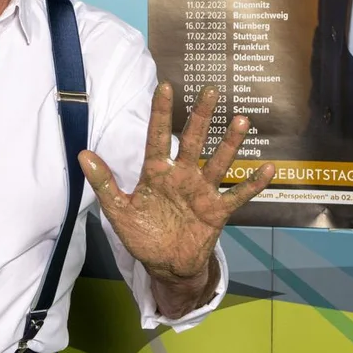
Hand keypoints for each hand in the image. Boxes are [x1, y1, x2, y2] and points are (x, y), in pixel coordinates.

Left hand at [78, 83, 273, 310]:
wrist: (166, 265)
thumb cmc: (143, 235)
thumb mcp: (119, 211)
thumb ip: (104, 183)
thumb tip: (83, 154)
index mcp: (157, 173)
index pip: (158, 137)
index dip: (161, 113)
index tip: (166, 86)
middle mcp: (182, 176)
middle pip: (193, 141)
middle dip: (201, 117)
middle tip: (211, 90)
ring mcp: (202, 192)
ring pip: (218, 163)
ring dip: (230, 144)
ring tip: (242, 121)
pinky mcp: (217, 211)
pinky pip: (238, 195)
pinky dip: (253, 183)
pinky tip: (269, 168)